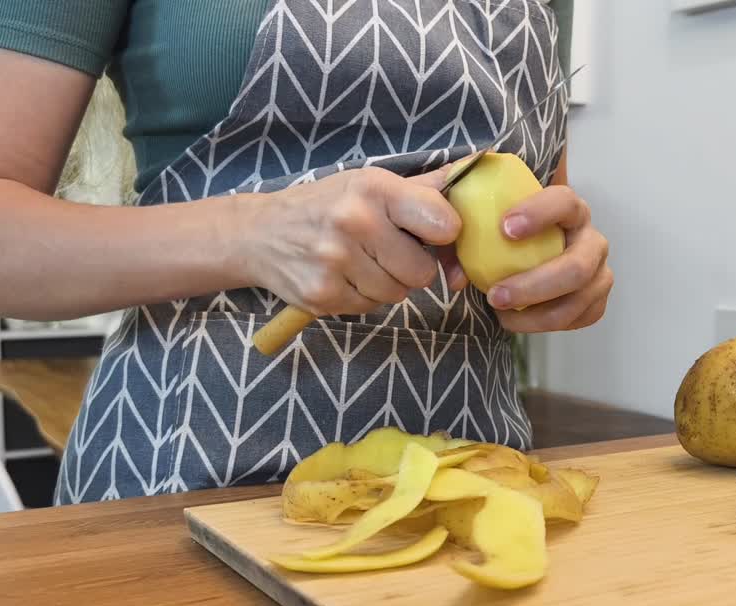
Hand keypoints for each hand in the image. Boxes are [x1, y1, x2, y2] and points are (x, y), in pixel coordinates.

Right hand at [242, 166, 460, 314]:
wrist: (258, 233)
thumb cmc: (327, 205)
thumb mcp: (371, 184)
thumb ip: (425, 187)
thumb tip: (477, 167)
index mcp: (374, 189)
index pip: (444, 223)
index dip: (443, 234)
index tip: (428, 233)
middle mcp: (354, 222)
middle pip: (422, 271)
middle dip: (412, 265)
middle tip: (386, 250)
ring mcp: (336, 261)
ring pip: (398, 293)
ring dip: (388, 283)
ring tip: (361, 261)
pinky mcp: (323, 295)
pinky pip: (371, 307)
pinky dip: (364, 296)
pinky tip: (343, 275)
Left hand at [480, 185, 612, 332]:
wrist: (527, 251)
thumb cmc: (503, 232)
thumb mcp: (483, 219)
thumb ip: (467, 232)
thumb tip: (458, 276)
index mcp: (570, 209)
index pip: (565, 201)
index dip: (539, 213)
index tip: (505, 229)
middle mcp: (592, 240)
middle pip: (578, 266)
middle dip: (536, 285)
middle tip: (495, 295)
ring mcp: (599, 272)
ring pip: (578, 300)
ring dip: (536, 314)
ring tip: (499, 312)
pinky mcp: (596, 301)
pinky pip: (579, 319)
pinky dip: (545, 324)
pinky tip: (517, 319)